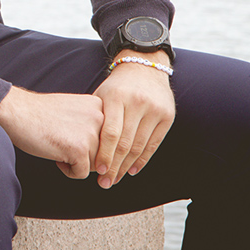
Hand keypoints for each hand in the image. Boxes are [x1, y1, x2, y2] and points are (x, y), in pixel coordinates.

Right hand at [0, 85, 104, 178]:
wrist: (16, 110)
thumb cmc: (39, 113)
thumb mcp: (75, 110)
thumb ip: (93, 125)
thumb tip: (109, 154)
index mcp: (100, 106)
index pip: (112, 139)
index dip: (99, 150)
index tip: (86, 152)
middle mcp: (100, 117)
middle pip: (106, 153)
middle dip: (89, 158)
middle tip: (68, 150)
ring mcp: (91, 133)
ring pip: (96, 165)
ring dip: (78, 164)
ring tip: (60, 150)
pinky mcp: (79, 148)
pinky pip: (82, 173)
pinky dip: (68, 171)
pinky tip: (55, 156)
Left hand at [92, 52, 174, 188]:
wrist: (144, 66)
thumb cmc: (117, 86)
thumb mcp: (102, 95)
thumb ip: (95, 118)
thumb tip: (82, 149)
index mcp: (116, 97)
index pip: (111, 134)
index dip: (104, 155)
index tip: (98, 171)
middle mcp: (137, 103)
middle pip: (125, 143)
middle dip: (114, 166)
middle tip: (105, 182)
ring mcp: (155, 110)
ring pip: (140, 146)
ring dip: (127, 167)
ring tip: (116, 179)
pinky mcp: (167, 116)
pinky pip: (154, 144)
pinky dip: (143, 160)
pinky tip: (132, 170)